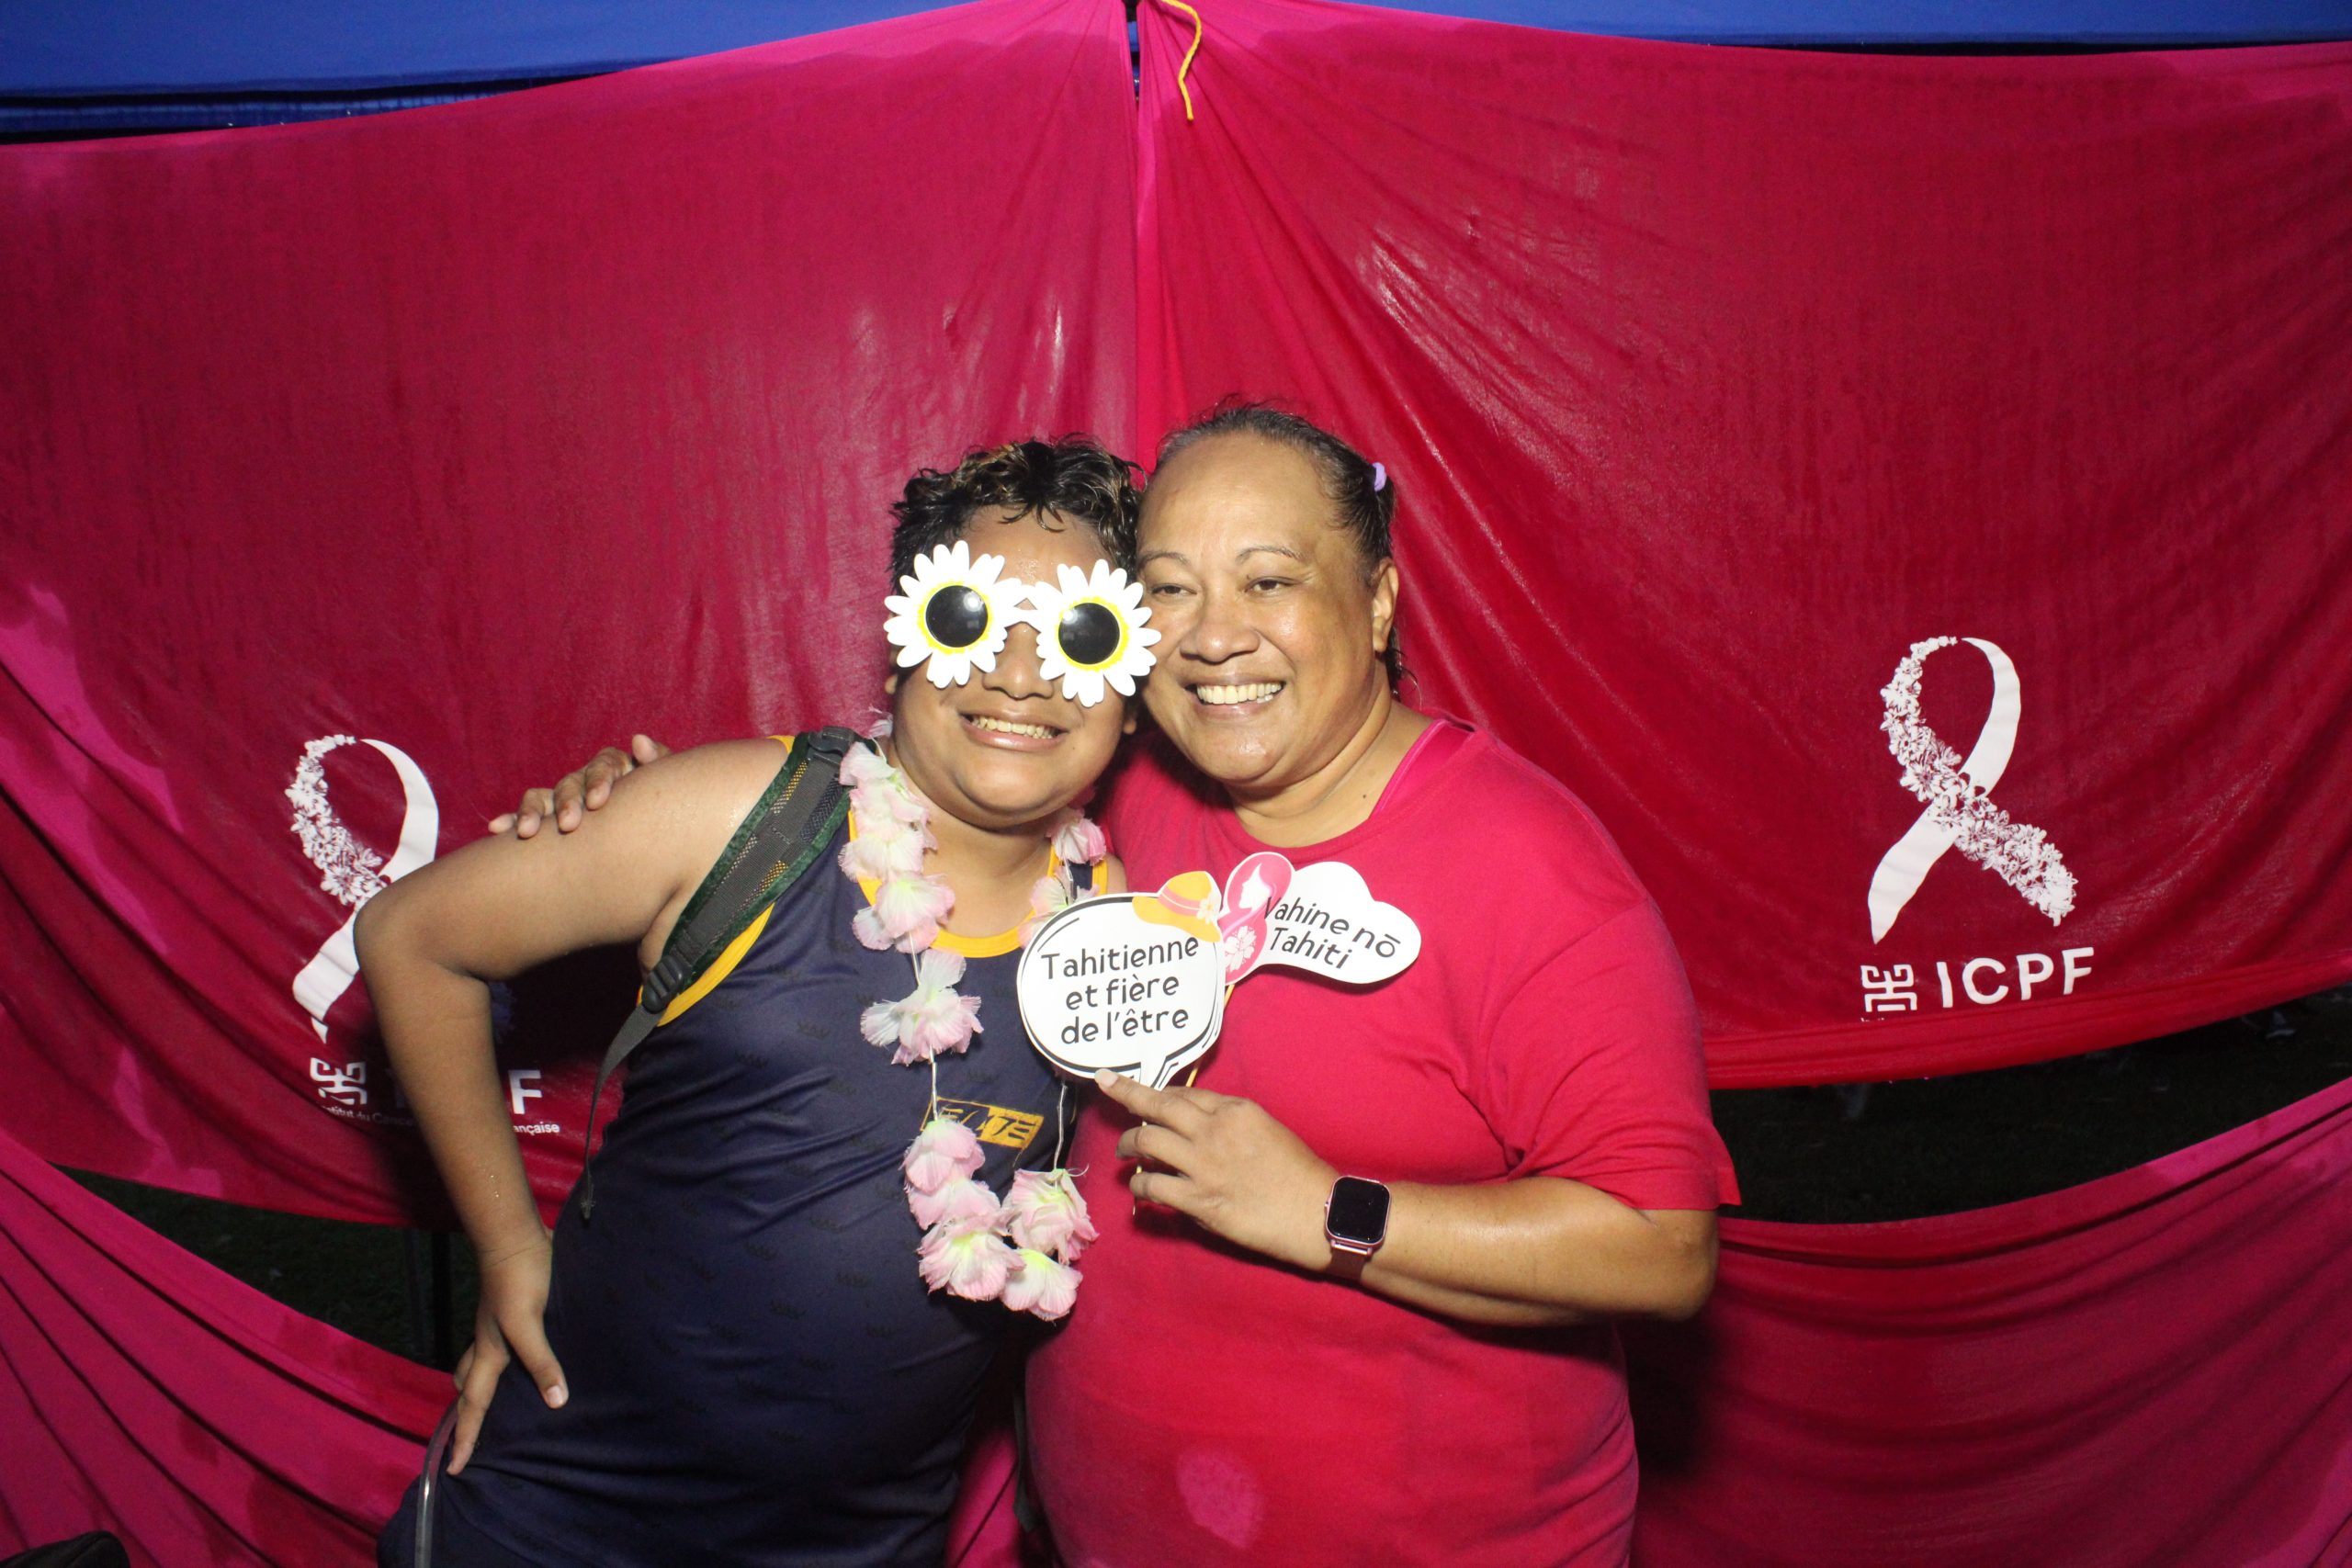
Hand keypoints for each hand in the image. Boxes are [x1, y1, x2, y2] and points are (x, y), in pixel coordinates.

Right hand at [446, 1231, 566, 1474]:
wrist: (514, 1236)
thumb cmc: (521, 1279)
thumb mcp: (530, 1322)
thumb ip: (541, 1361)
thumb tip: (556, 1402)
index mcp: (489, 1353)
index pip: (473, 1404)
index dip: (464, 1437)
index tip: (452, 1470)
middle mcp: (488, 1343)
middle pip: (469, 1387)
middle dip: (466, 1415)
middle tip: (469, 1440)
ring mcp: (496, 1327)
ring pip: (480, 1366)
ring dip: (481, 1388)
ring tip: (496, 1408)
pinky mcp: (511, 1312)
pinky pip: (500, 1347)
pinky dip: (504, 1362)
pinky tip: (525, 1363)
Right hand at [488, 734, 668, 838]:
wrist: (656, 832)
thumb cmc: (663, 804)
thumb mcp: (666, 786)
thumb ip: (658, 762)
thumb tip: (638, 740)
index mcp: (615, 768)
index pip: (604, 766)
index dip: (600, 781)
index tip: (599, 802)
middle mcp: (586, 779)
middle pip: (571, 783)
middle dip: (567, 803)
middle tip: (569, 825)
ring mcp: (565, 798)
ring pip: (543, 798)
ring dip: (532, 812)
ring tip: (525, 832)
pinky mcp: (550, 818)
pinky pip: (528, 816)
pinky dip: (512, 819)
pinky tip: (496, 828)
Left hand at [1096, 1070, 1338, 1272]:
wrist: (1319, 1213)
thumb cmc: (1300, 1173)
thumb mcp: (1267, 1130)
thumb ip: (1229, 1124)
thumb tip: (1194, 1126)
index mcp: (1235, 1110)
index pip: (1182, 1094)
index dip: (1156, 1092)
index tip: (1138, 1089)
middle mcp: (1214, 1131)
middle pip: (1156, 1106)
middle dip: (1125, 1094)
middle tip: (1107, 1088)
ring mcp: (1203, 1166)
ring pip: (1146, 1142)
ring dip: (1128, 1144)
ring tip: (1125, 1152)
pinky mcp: (1198, 1200)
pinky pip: (1151, 1185)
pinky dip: (1140, 1184)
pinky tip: (1140, 1187)